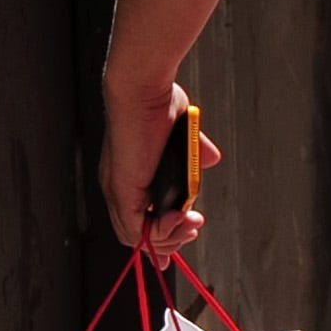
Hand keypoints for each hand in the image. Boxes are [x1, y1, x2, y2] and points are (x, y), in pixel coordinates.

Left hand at [100, 81, 211, 262]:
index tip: (189, 228)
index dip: (164, 233)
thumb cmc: (159, 103)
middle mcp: (120, 188)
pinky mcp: (123, 193)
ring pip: (137, 238)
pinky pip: (136, 231)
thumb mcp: (182, 134)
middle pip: (140, 234)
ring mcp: (119, 192)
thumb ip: (193, 151)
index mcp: (131, 176)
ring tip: (191, 222)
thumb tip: (211, 159)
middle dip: (173, 239)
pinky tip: (180, 218)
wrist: (143, 91)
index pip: (140, 219)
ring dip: (171, 238)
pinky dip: (161, 233)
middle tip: (195, 224)